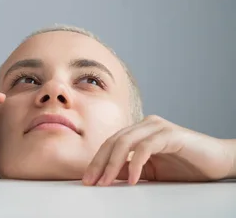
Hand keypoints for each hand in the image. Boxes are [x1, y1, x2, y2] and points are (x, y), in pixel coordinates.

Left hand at [82, 115, 234, 185]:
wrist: (219, 162)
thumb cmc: (186, 165)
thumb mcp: (151, 172)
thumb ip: (130, 169)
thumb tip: (106, 176)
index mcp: (139, 131)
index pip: (110, 144)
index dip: (97, 161)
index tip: (88, 180)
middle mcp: (145, 125)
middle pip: (113, 141)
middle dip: (99, 163)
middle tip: (91, 182)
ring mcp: (157, 127)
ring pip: (125, 142)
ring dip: (112, 164)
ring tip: (106, 182)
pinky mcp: (170, 134)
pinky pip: (145, 147)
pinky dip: (135, 163)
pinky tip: (133, 179)